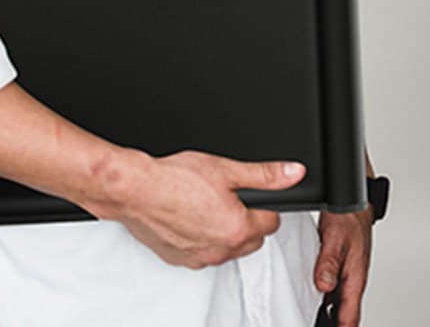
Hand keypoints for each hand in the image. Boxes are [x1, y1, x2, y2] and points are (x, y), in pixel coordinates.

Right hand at [102, 150, 305, 268]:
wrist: (136, 190)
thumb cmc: (175, 178)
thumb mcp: (225, 168)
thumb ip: (264, 174)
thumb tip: (293, 172)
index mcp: (238, 228)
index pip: (272, 221)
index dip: (263, 203)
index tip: (249, 193)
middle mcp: (222, 249)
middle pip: (252, 238)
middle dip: (247, 219)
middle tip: (228, 196)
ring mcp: (201, 258)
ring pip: (228, 248)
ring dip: (225, 231)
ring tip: (207, 204)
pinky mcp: (181, 260)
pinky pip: (203, 253)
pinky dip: (202, 238)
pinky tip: (190, 217)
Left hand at [313, 208, 372, 326]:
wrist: (352, 203)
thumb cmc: (350, 218)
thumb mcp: (336, 239)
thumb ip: (329, 263)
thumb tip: (324, 286)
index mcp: (356, 278)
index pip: (350, 315)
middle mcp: (352, 279)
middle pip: (345, 311)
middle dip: (335, 323)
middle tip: (319, 325)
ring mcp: (346, 273)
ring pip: (338, 299)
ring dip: (329, 310)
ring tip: (316, 318)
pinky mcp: (339, 265)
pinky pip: (333, 286)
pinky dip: (325, 294)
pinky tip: (314, 294)